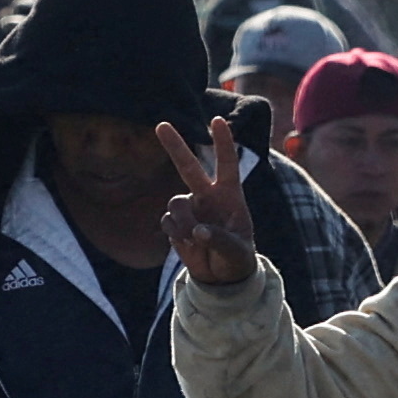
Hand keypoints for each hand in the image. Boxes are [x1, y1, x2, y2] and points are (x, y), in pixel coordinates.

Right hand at [152, 117, 261, 288]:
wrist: (221, 277)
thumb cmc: (237, 258)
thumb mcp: (237, 252)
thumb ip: (220, 240)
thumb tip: (198, 231)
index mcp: (229, 196)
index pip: (227, 164)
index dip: (223, 142)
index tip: (217, 120)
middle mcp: (207, 196)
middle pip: (188, 166)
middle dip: (174, 145)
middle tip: (161, 124)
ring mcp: (190, 208)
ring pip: (175, 203)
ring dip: (183, 221)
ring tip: (196, 238)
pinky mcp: (175, 223)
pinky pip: (167, 221)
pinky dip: (176, 233)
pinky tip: (188, 244)